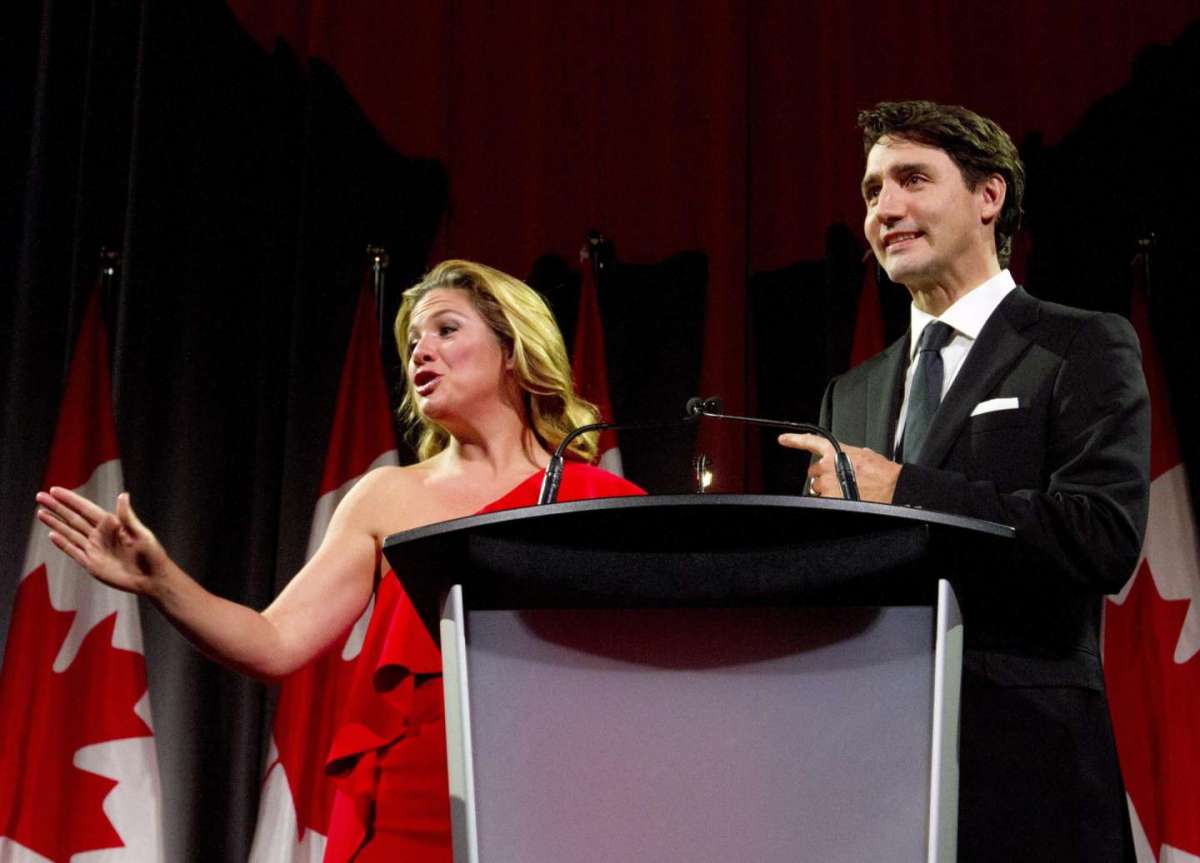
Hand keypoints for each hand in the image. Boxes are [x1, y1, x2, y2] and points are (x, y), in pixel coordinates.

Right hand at [36, 488, 170, 595]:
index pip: (86, 508)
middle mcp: (100, 535)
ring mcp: (94, 549)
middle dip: (57, 508)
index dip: (70, 499)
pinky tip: (52, 535)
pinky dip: (62, 543)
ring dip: (55, 523)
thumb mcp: (141, 534)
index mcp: (112, 524)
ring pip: (70, 533)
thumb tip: (123, 495)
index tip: (55, 490)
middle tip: (40, 496)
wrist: (151, 579)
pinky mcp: (91, 564)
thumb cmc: (152, 554)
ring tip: (41, 513)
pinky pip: (73, 551)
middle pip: (73, 518)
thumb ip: (127, 517)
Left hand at [777, 433, 901, 503]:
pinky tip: (845, 498)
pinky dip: (831, 500)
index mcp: (837, 451)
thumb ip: (848, 453)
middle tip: (838, 481)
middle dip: (823, 476)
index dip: (795, 440)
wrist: (893, 487)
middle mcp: (828, 465)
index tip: (783, 439)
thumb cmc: (883, 473)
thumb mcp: (865, 454)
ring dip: (827, 489)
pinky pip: (822, 499)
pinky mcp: (830, 498)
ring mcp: (828, 483)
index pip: (811, 442)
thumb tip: (845, 457)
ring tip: (845, 490)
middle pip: (814, 471)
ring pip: (817, 487)